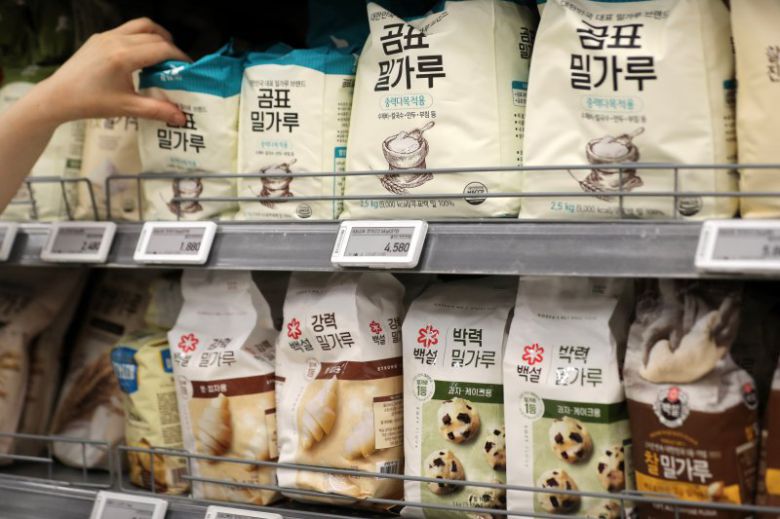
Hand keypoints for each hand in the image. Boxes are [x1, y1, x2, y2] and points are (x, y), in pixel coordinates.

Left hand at [30, 17, 189, 126]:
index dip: (179, 58)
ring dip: (157, 36)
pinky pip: (127, 30)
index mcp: (123, 56)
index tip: (189, 69)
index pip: (161, 49)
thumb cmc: (90, 103)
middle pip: (154, 35)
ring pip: (141, 26)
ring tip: (164, 54)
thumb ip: (156, 110)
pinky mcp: (99, 37)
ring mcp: (106, 36)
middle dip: (171, 49)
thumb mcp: (126, 108)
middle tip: (178, 66)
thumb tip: (182, 117)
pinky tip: (142, 56)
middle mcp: (115, 40)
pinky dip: (141, 37)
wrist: (57, 96)